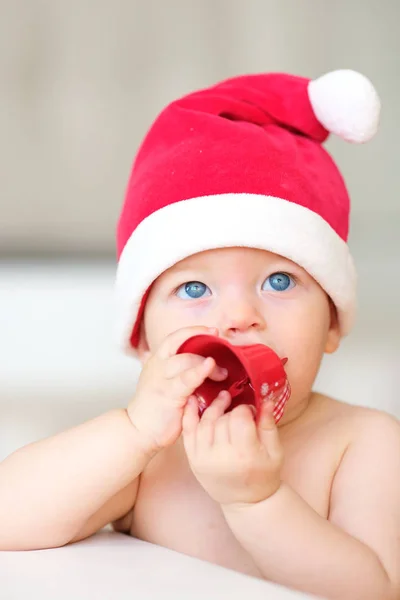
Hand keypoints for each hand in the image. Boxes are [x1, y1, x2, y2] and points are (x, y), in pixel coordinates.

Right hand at [127, 326, 227, 454]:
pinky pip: (186, 379)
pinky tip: (210, 366)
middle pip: (182, 345)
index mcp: (158, 360)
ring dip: (207, 364)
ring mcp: (161, 379)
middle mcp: (158, 366)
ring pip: (185, 360)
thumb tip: (208, 366)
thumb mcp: (166, 383)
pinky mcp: (167, 394)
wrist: (138, 431)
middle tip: (224, 352)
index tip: (213, 330)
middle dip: (205, 345)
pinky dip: (200, 371)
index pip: (175, 337)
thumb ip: (182, 372)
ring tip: (223, 373)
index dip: (194, 331)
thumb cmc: (157, 409)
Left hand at [182, 392, 282, 505]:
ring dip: (213, 408)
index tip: (251, 412)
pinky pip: (188, 432)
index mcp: (245, 454)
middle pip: (223, 419)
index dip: (246, 410)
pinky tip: (192, 401)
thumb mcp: (274, 451)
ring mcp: (204, 458)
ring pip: (205, 422)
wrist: (246, 501)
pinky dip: (188, 415)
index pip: (240, 418)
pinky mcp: (193, 459)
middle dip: (231, 411)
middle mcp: (222, 457)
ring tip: (222, 400)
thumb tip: (266, 399)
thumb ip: (269, 424)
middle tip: (239, 412)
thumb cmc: (263, 474)